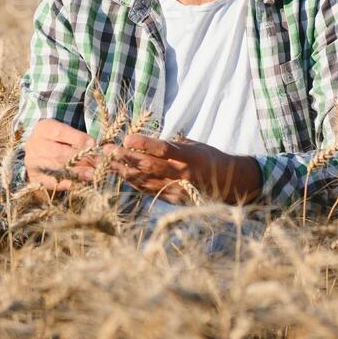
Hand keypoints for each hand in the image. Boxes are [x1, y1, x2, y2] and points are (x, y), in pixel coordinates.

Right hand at [23, 118, 99, 192]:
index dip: (78, 139)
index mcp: (43, 128)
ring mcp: (33, 163)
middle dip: (81, 158)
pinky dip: (67, 183)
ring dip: (77, 173)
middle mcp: (35, 145)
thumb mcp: (65, 133)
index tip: (93, 144)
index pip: (60, 132)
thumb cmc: (57, 140)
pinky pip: (52, 182)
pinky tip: (80, 184)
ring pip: (57, 168)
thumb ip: (79, 138)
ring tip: (93, 175)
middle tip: (98, 163)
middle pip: (59, 153)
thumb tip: (96, 147)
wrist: (36, 152)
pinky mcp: (35, 178)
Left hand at [100, 133, 261, 204]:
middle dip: (125, 158)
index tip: (127, 138)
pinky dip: (133, 182)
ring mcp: (177, 190)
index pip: (164, 150)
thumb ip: (173, 145)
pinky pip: (148, 190)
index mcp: (190, 158)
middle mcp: (183, 175)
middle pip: (149, 166)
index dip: (145, 144)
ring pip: (144, 180)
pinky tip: (120, 174)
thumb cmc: (211, 159)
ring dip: (123, 171)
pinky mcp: (173, 200)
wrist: (232, 186)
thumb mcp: (196, 146)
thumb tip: (148, 142)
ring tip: (106, 163)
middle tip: (106, 150)